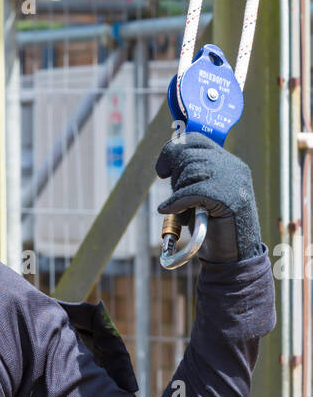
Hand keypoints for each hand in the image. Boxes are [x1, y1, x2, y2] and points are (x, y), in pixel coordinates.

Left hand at [155, 131, 262, 262]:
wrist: (235, 255)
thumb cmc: (215, 228)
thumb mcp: (203, 197)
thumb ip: (192, 177)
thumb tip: (167, 162)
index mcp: (229, 163)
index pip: (197, 140)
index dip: (174, 150)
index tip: (162, 169)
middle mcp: (232, 167)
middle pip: (189, 155)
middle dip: (174, 175)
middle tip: (175, 195)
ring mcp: (232, 181)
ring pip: (189, 172)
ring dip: (178, 192)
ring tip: (184, 211)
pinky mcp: (227, 197)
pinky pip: (191, 191)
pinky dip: (176, 202)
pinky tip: (168, 210)